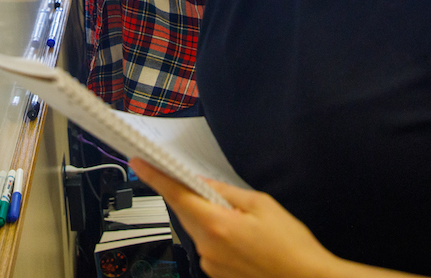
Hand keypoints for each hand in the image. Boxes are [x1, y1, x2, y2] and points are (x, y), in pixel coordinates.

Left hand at [130, 159, 340, 277]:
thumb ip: (227, 192)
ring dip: (210, 219)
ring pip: (198, 230)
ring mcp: (210, 265)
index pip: (176, 195)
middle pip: (186, 212)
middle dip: (193, 198)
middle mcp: (207, 247)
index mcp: (216, 225)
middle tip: (212, 190)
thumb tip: (203, 183)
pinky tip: (244, 239)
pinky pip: (209, 247)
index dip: (155, 177)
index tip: (139, 164)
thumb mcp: (262, 206)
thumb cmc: (291, 246)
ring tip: (245, 222)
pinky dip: (218, 236)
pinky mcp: (217, 275)